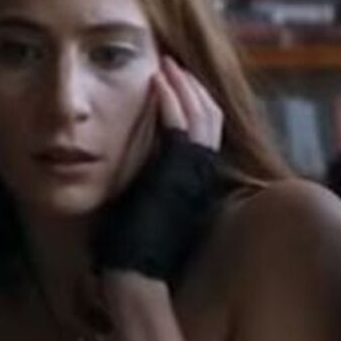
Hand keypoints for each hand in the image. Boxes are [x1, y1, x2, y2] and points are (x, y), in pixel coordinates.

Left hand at [94, 57, 226, 281]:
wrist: (133, 275)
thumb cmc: (130, 252)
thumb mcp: (143, 210)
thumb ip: (146, 188)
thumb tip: (132, 177)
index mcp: (194, 183)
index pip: (205, 134)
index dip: (194, 105)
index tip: (174, 84)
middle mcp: (200, 176)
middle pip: (210, 118)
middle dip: (192, 88)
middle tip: (173, 65)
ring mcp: (192, 174)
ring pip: (200, 116)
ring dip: (183, 86)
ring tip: (166, 65)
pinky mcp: (177, 174)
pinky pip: (180, 127)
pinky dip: (172, 100)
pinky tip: (158, 82)